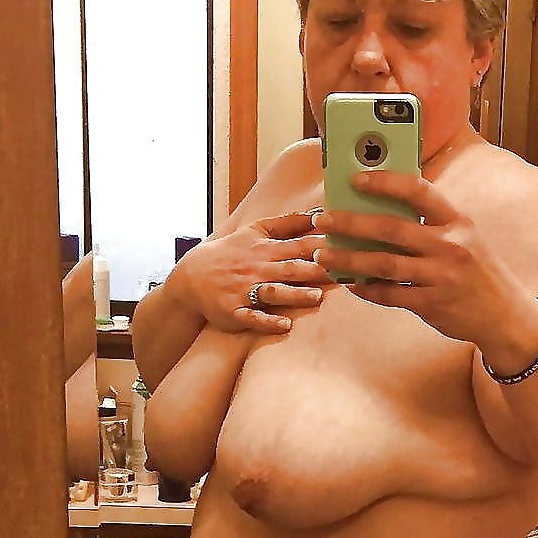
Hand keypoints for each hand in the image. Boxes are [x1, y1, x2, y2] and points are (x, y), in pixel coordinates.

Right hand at [170, 211, 331, 334]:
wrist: (192, 276)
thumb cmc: (232, 253)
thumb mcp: (255, 231)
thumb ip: (287, 223)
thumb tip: (319, 213)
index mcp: (266, 249)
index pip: (298, 245)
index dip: (321, 244)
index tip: (344, 244)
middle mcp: (258, 269)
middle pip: (291, 268)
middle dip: (315, 270)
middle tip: (340, 271)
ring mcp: (245, 291)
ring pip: (274, 292)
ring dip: (295, 294)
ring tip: (316, 296)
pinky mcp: (235, 311)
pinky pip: (252, 317)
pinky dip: (268, 321)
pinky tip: (284, 325)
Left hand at [316, 174, 537, 356]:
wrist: (505, 315)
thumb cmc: (477, 271)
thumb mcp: (464, 238)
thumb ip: (431, 225)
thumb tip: (381, 210)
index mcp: (458, 221)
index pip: (418, 191)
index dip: (385, 182)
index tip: (356, 179)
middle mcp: (450, 246)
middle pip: (391, 228)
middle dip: (351, 222)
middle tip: (322, 219)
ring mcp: (441, 277)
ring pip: (384, 264)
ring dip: (349, 258)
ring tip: (324, 254)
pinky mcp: (433, 304)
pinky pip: (391, 295)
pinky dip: (368, 289)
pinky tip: (352, 283)